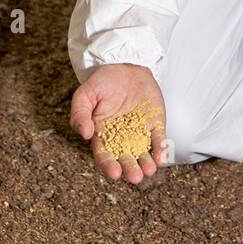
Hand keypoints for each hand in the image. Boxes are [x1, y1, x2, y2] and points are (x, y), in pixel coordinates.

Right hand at [69, 63, 167, 183]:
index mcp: (102, 135)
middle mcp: (121, 139)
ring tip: (149, 170)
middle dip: (130, 169)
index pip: (104, 155)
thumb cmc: (103, 82)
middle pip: (125, 159)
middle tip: (135, 176)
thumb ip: (80, 113)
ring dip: (147, 164)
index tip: (114, 172)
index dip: (109, 165)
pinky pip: (158, 140)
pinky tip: (162, 157)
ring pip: (143, 154)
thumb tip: (84, 134)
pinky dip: (161, 149)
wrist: (126, 66)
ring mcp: (139, 133)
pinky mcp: (155, 125)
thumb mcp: (86, 94)